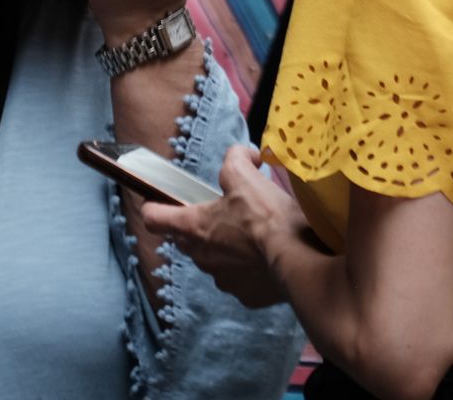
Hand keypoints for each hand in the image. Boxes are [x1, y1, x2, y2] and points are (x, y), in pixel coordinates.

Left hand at [142, 145, 302, 308]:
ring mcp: (222, 280)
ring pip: (215, 260)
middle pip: (187, 239)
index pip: (154, 218)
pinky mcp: (245, 296)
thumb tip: (243, 155)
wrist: (298, 260)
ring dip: (227, 248)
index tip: (159, 202)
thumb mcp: (246, 176)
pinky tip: (268, 256)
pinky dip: (250, 268)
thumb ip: (235, 159)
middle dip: (200, 226)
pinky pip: (241, 278)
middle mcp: (201, 257)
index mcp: (193, 227)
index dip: (154, 207)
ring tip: (253, 236)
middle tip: (223, 213)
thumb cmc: (266, 217)